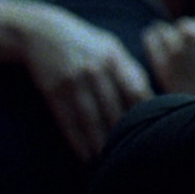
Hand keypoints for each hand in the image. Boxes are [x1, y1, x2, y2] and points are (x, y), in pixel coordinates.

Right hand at [21, 5, 152, 159]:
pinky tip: (85, 154)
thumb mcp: (110, 47)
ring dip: (100, 142)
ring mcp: (73, 80)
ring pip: (90, 118)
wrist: (43, 33)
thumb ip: (130, 70)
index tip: (152, 129)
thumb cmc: (86, 44)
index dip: (144, 111)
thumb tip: (150, 98)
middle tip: (133, 153)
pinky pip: (68, 120)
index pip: (134, 89)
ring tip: (109, 160)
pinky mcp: (54, 90)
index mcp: (113, 58)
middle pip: (113, 108)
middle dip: (122, 132)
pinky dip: (77, 139)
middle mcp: (94, 69)